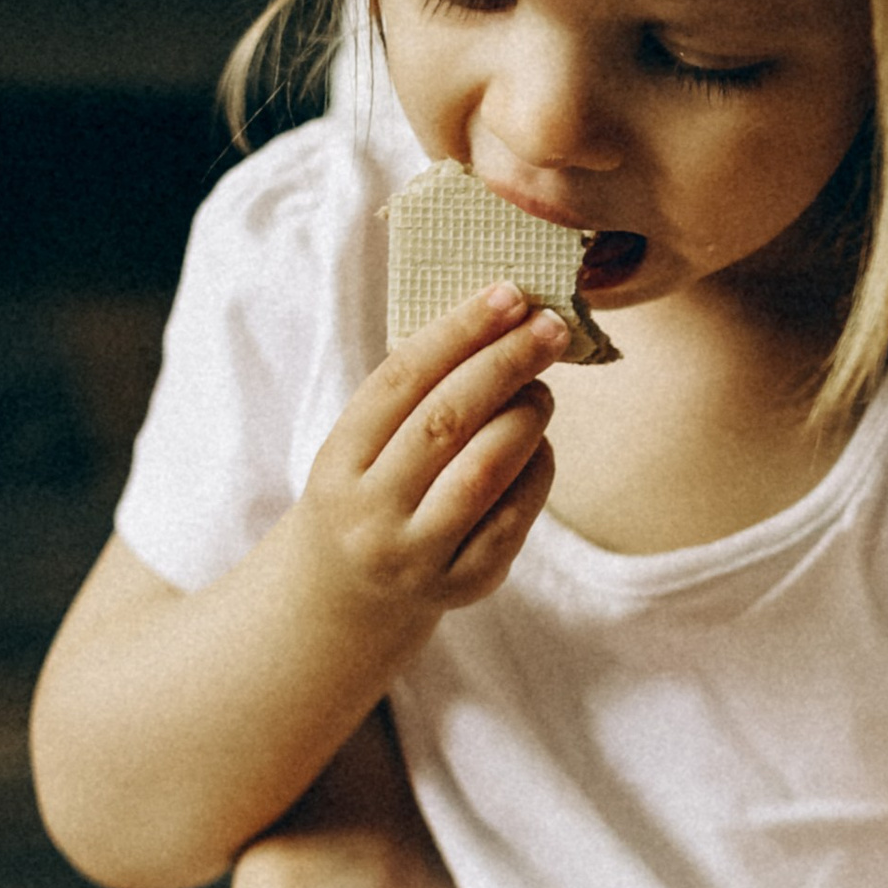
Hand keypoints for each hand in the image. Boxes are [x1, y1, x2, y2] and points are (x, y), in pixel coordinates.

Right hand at [286, 281, 564, 623]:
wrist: (346, 593)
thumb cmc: (368, 491)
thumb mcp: (360, 446)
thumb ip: (412, 393)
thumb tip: (499, 317)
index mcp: (336, 463)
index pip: (400, 379)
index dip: (459, 331)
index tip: (509, 294)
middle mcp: (370, 513)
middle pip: (446, 422)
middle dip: (505, 365)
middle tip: (550, 328)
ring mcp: (415, 556)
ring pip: (484, 472)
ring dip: (525, 418)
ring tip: (542, 389)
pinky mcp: (462, 586)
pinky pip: (514, 518)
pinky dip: (536, 471)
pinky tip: (539, 443)